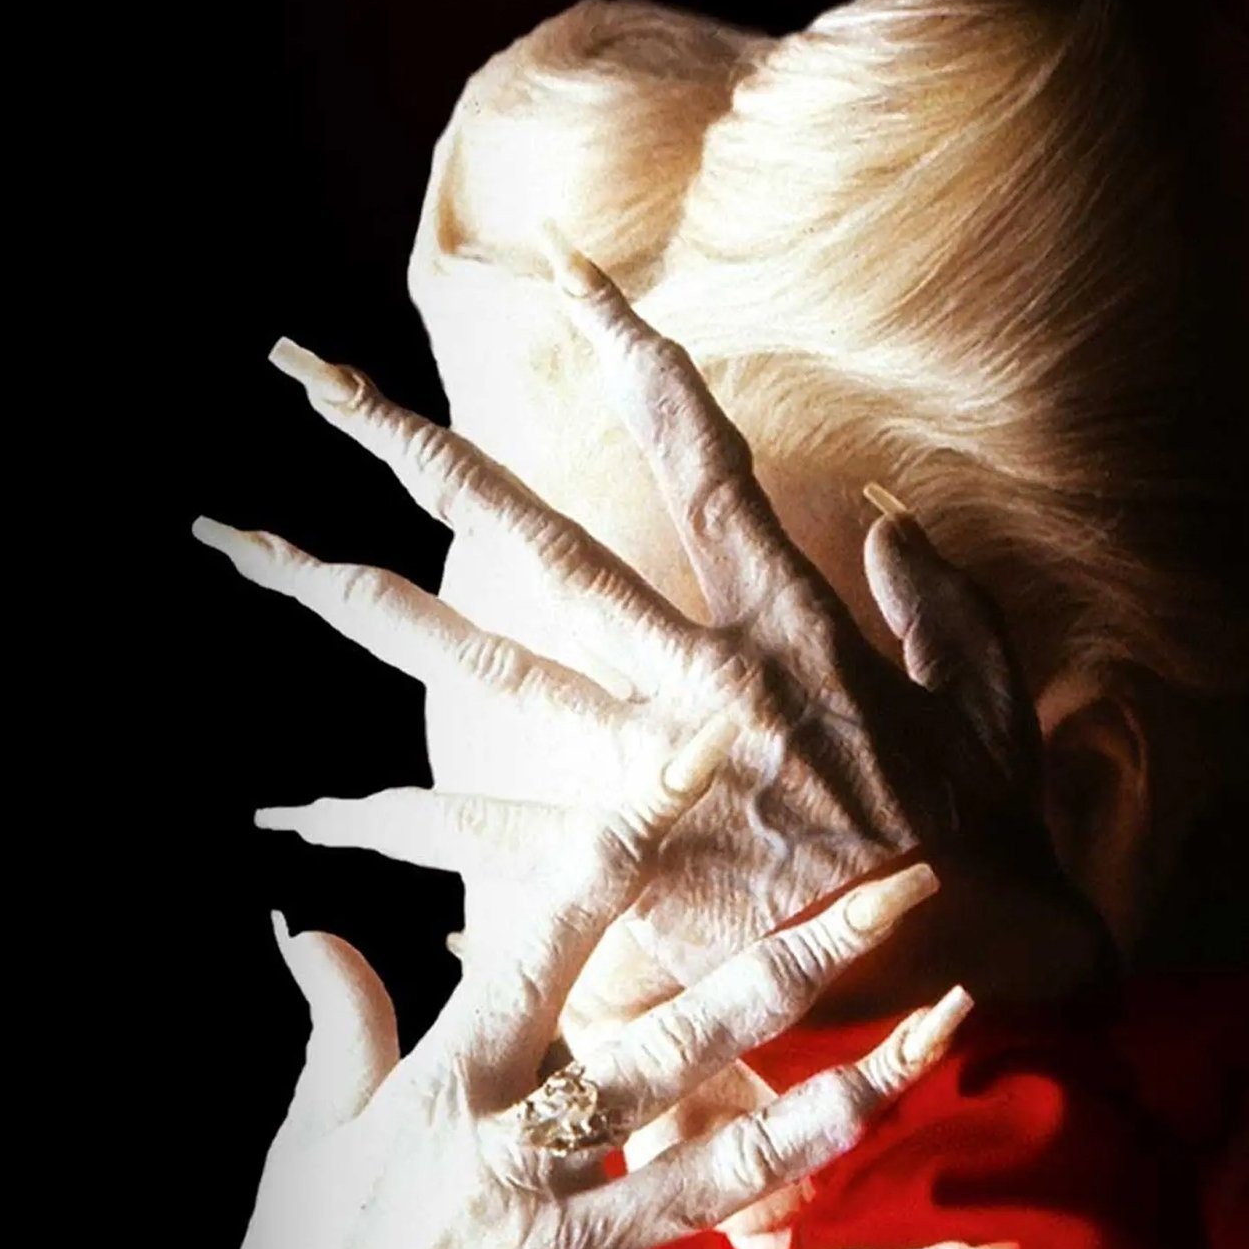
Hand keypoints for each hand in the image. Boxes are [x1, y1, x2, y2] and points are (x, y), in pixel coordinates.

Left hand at [197, 235, 1103, 1023]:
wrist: (985, 976)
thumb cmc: (993, 845)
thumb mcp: (991, 696)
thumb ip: (940, 598)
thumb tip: (887, 516)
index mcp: (789, 625)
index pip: (696, 453)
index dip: (629, 352)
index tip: (567, 272)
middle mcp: (701, 676)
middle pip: (535, 540)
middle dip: (422, 452)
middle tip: (314, 380)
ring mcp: (650, 770)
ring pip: (478, 664)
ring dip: (357, 604)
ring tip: (255, 550)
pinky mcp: (624, 873)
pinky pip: (479, 839)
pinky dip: (387, 828)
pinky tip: (294, 813)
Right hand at [208, 730, 1015, 1248]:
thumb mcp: (306, 1140)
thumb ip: (339, 1027)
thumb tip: (311, 927)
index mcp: (448, 1087)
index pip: (548, 934)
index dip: (626, 835)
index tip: (701, 748)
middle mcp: (522, 1157)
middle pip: (685, 1036)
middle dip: (801, 956)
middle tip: (902, 885)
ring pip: (749, 1157)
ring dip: (862, 1089)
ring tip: (955, 1021)